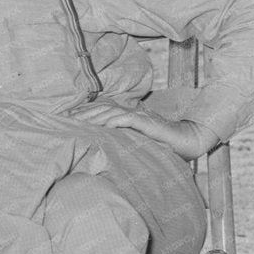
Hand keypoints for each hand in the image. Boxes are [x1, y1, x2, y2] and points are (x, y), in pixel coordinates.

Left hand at [69, 101, 218, 161]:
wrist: (187, 140)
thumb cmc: (164, 144)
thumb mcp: (139, 141)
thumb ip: (123, 140)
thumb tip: (104, 145)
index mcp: (129, 116)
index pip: (103, 110)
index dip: (86, 112)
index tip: (68, 117)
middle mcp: (132, 112)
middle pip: (104, 108)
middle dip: (84, 113)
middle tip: (66, 118)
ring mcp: (140, 116)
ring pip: (113, 112)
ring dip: (95, 116)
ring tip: (80, 121)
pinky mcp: (148, 123)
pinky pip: (129, 119)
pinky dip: (116, 121)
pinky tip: (105, 125)